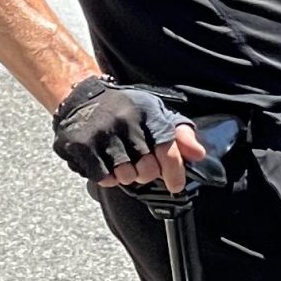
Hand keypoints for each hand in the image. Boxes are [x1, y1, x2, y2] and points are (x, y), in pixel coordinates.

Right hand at [51, 77, 206, 193]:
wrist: (82, 96)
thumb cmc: (124, 109)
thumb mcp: (156, 112)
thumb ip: (180, 134)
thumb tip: (198, 155)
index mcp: (148, 111)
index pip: (168, 149)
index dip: (174, 172)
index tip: (175, 185)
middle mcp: (126, 119)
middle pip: (147, 170)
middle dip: (146, 173)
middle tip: (139, 163)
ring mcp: (103, 132)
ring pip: (125, 175)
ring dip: (125, 174)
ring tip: (121, 160)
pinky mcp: (83, 144)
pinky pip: (103, 176)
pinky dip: (106, 175)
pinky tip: (105, 161)